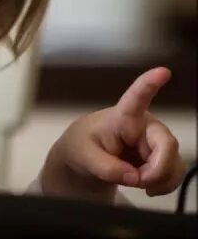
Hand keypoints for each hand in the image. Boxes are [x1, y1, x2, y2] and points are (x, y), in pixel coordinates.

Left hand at [41, 67, 185, 201]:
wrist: (86, 158)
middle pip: (167, 145)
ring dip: (159, 180)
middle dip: (156, 170)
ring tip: (137, 182)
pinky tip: (148, 186)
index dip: (149, 84)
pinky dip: (163, 185)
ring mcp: (155, 141)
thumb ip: (106, 168)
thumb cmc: (83, 147)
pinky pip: (174, 173)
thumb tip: (135, 177)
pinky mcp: (161, 156)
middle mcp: (145, 124)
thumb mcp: (84, 157)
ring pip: (174, 163)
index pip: (136, 98)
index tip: (162, 71)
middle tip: (138, 182)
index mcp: (121, 117)